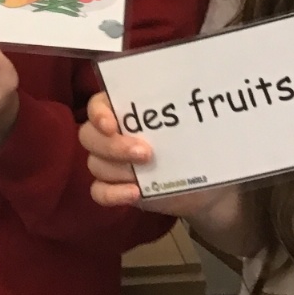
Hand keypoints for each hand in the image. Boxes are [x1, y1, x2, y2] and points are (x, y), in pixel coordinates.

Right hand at [80, 91, 220, 216]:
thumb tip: (182, 101)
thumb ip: (173, 115)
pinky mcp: (114, 189)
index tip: (112, 125)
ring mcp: (110, 164)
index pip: (97, 105)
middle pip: (88, 136)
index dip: (98, 113)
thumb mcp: (187, 126)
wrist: (205, 186)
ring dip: (119, 170)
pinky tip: (135, 193)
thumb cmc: (192, 145)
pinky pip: (99, 192)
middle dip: (113, 146)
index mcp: (123, 111)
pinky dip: (113, 194)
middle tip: (145, 153)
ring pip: (95, 164)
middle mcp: (110, 135)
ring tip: (146, 173)